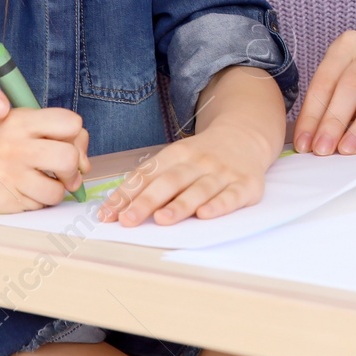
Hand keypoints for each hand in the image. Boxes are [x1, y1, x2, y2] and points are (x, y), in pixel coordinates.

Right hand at [0, 108, 88, 213]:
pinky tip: (23, 191)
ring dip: (56, 190)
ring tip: (41, 183)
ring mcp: (8, 175)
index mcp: (21, 120)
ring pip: (58, 190)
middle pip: (69, 158)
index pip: (72, 123)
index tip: (67, 144)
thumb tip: (84, 165)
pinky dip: (38, 201)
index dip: (76, 136)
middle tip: (63, 173)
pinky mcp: (4, 200)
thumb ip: (56, 134)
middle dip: (74, 169)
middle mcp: (14, 146)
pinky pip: (39, 205)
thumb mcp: (20, 125)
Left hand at [98, 123, 276, 225]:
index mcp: (178, 153)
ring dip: (180, 205)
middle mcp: (199, 161)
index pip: (148, 174)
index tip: (108, 215)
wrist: (247, 136)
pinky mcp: (246, 185)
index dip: (126, 195)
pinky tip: (205, 215)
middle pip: (171, 181)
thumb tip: (117, 209)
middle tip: (128, 220)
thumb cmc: (204, 156)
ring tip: (162, 219)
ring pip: (199, 189)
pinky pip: (231, 196)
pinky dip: (218, 205)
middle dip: (147, 201)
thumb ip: (152, 180)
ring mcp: (223, 172)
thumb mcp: (178, 158)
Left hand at [292, 32, 355, 155]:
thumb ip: (333, 103)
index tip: (305, 144)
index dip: (313, 113)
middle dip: (334, 119)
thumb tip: (310, 139)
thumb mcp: (352, 85)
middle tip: (323, 149)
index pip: (325, 80)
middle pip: (351, 83)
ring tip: (349, 149)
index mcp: (349, 46)